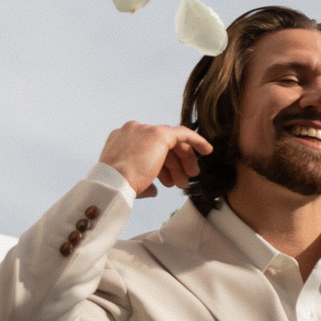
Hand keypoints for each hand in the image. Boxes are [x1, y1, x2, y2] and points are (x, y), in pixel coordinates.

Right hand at [98, 121, 213, 199]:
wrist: (114, 183)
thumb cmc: (118, 186)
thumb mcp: (130, 181)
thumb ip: (144, 181)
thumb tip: (154, 189)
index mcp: (121, 139)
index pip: (148, 149)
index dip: (161, 166)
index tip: (169, 181)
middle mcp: (133, 130)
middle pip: (161, 145)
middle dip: (173, 164)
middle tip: (182, 181)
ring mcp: (145, 130)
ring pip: (172, 143)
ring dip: (183, 161)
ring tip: (187, 181)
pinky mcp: (159, 134)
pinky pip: (183, 134)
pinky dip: (197, 141)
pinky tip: (207, 151)